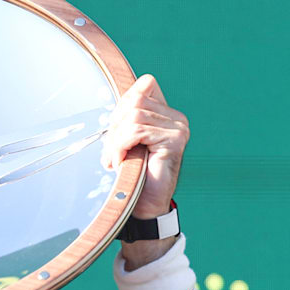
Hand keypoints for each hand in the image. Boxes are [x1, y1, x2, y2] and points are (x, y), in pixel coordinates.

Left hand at [99, 74, 189, 218]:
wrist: (144, 204)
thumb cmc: (134, 174)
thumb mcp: (124, 140)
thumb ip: (124, 119)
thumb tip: (111, 104)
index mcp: (165, 114)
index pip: (144, 85)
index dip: (122, 104)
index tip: (115, 131)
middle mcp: (176, 118)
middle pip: (134, 101)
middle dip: (115, 126)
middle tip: (111, 151)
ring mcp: (178, 128)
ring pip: (133, 117)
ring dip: (116, 140)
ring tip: (116, 159)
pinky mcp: (174, 139)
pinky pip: (136, 131)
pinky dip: (121, 146)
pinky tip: (121, 162)